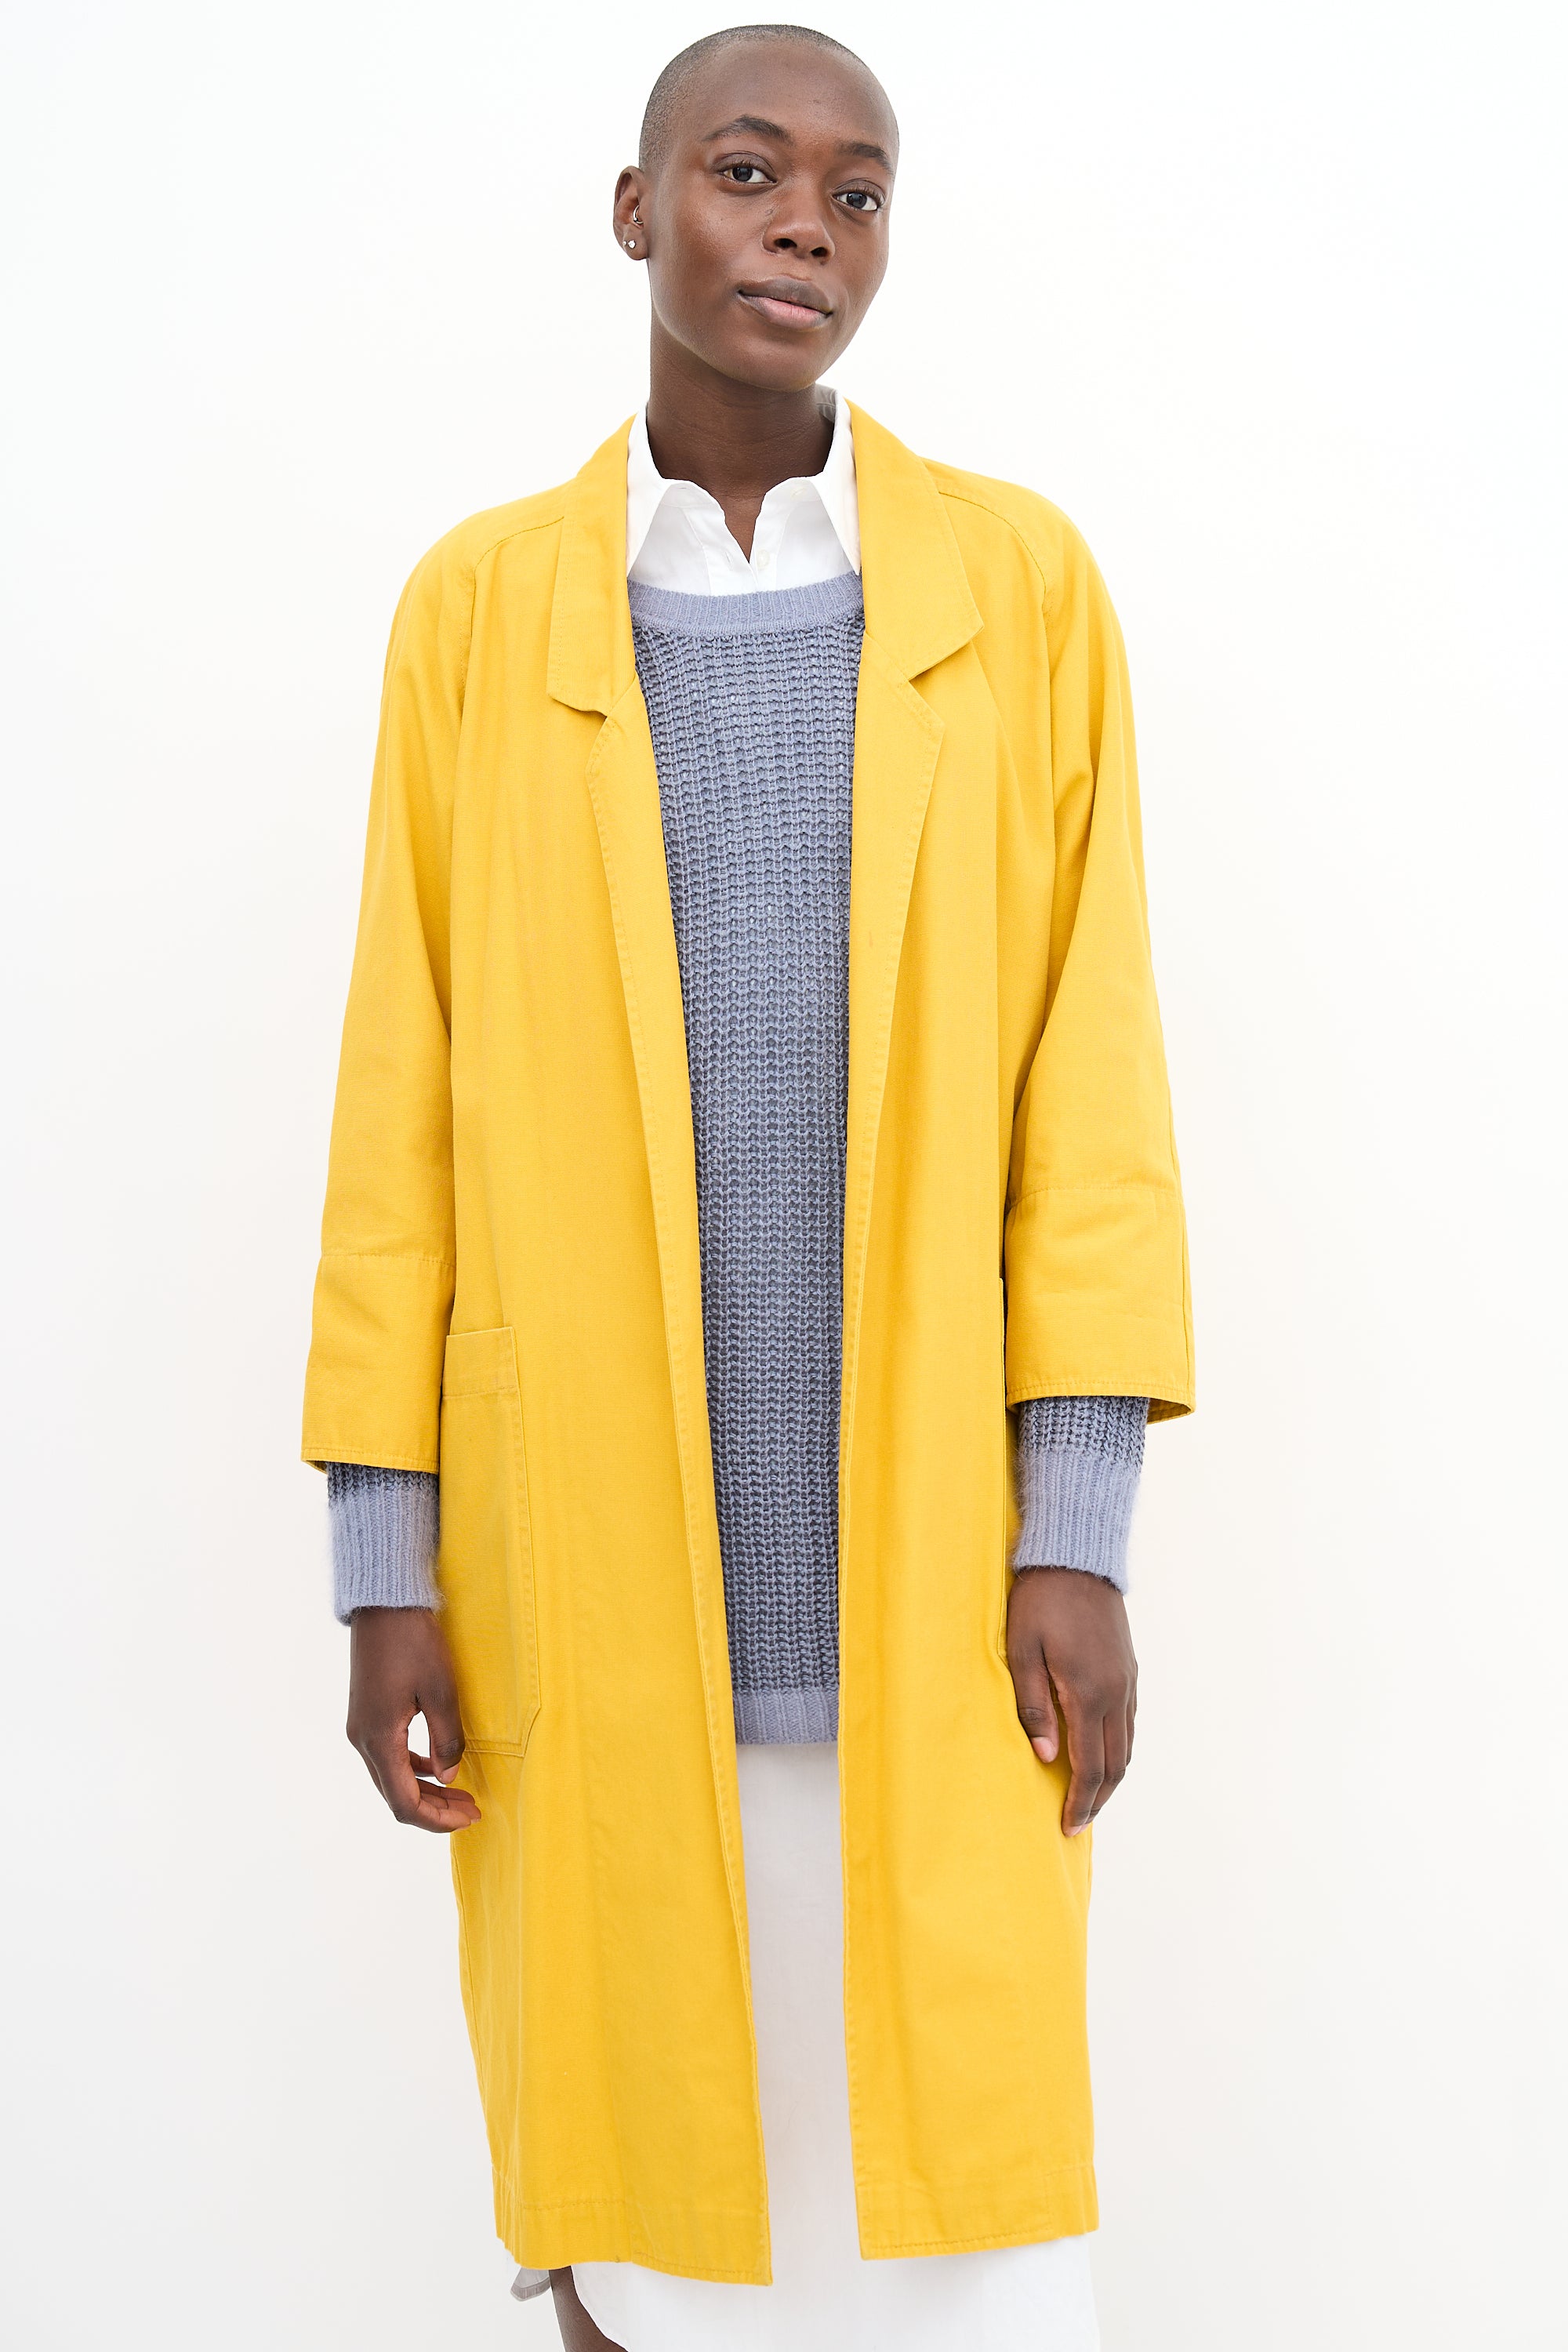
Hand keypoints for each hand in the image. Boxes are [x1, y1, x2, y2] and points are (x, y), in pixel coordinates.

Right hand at [346, 1608, 480, 1832]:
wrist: (383, 1605)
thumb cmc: (413, 1642)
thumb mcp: (441, 1690)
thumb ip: (446, 1738)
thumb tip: (449, 1776)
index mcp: (379, 1739)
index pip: (404, 1802)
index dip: (437, 1819)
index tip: (469, 1818)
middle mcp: (362, 1740)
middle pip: (395, 1795)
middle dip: (434, 1809)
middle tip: (472, 1810)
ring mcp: (361, 1727)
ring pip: (391, 1777)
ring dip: (425, 1789)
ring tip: (461, 1793)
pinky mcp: (366, 1714)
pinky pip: (388, 1755)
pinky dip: (413, 1768)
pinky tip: (437, 1765)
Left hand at [1006, 1568, 1136, 1835]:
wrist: (1076, 1558)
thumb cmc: (1040, 1601)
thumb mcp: (1022, 1651)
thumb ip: (1033, 1705)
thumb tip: (1044, 1757)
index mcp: (1089, 1693)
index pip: (1090, 1766)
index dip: (1080, 1802)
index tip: (1067, 1827)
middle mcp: (1117, 1693)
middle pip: (1116, 1764)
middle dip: (1098, 1800)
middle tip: (1077, 1823)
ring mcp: (1127, 1680)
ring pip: (1127, 1746)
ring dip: (1111, 1777)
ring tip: (1089, 1798)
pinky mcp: (1129, 1669)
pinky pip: (1129, 1722)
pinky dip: (1118, 1748)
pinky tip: (1100, 1753)